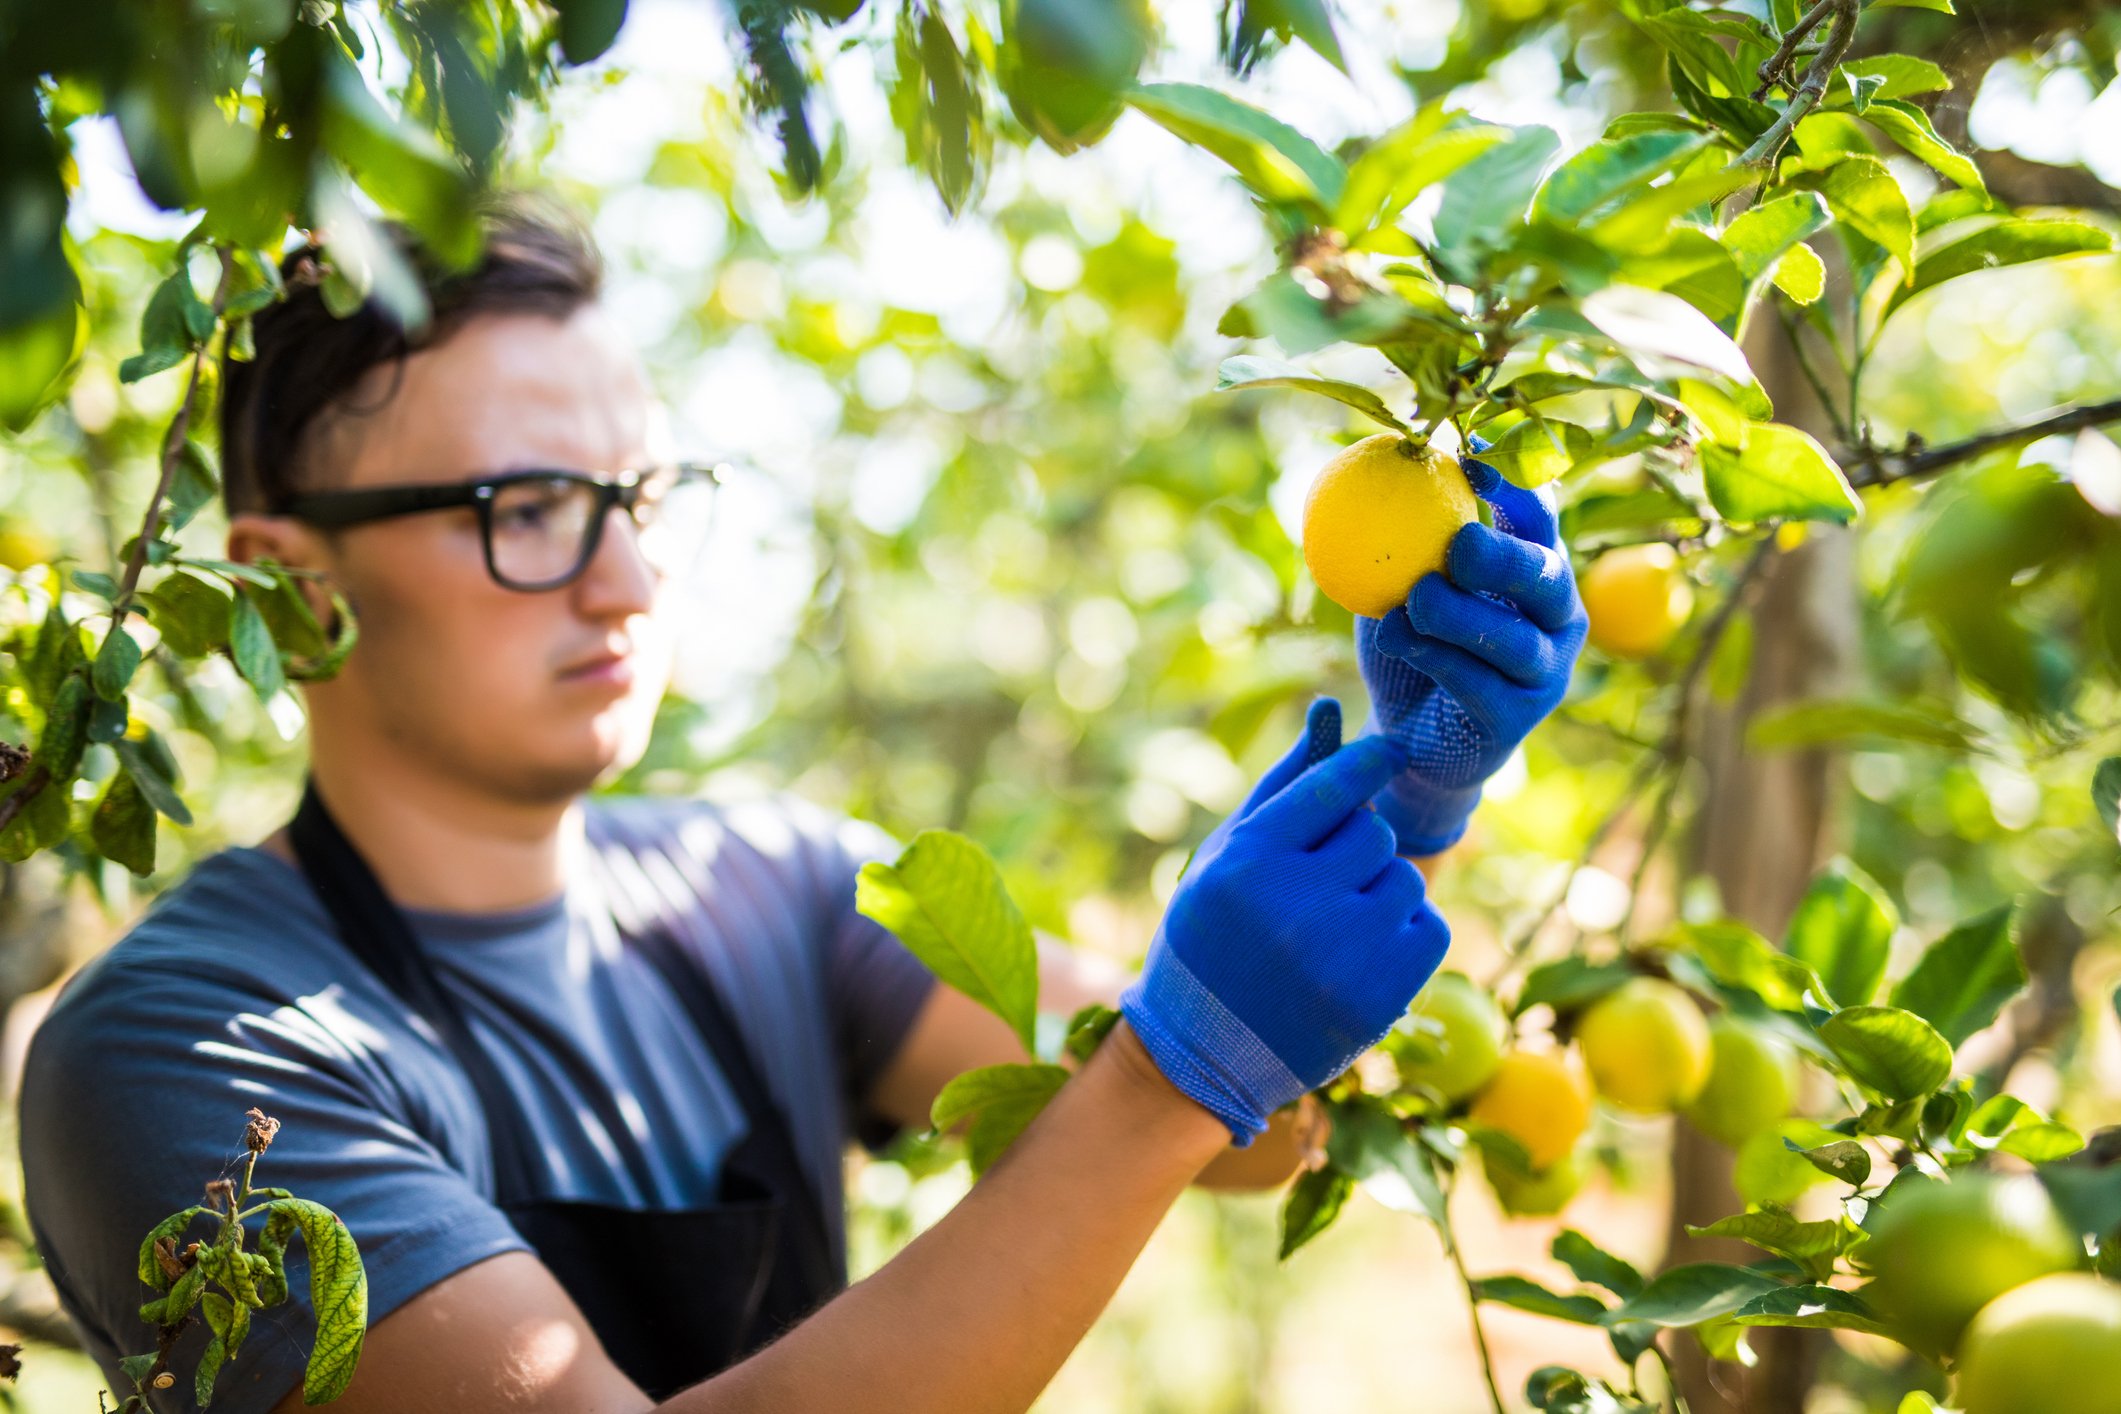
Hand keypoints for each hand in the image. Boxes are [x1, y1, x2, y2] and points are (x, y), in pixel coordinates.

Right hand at [1120, 699, 1450, 1144]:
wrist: (1202, 1054)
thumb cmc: (1211, 937)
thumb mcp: (1225, 856)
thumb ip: (1281, 784)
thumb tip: (1331, 710)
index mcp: (1249, 862)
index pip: (1334, 786)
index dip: (1371, 760)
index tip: (1391, 749)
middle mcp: (1295, 906)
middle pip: (1376, 833)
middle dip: (1359, 846)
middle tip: (1323, 879)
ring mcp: (1341, 957)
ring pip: (1405, 879)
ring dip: (1381, 891)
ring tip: (1335, 925)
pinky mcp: (1379, 998)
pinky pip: (1430, 927)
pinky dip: (1405, 934)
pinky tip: (1361, 954)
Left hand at [1356, 437, 1588, 855]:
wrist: (1407, 738)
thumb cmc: (1411, 645)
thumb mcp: (1400, 585)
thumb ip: (1400, 540)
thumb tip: (1372, 468)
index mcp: (1535, 569)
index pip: (1539, 518)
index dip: (1515, 487)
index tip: (1469, 465)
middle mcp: (1556, 617)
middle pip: (1546, 576)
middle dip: (1504, 557)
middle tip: (1459, 543)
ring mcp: (1545, 671)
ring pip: (1514, 638)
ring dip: (1458, 615)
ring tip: (1413, 599)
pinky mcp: (1517, 718)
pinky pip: (1480, 683)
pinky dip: (1435, 657)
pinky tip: (1396, 637)